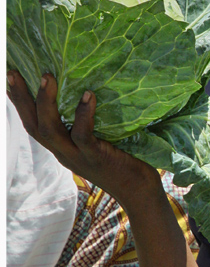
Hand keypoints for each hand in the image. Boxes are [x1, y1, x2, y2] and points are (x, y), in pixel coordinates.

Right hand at [7, 70, 160, 207]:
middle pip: (33, 126)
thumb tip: (87, 93)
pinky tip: (87, 95)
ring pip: (50, 131)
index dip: (20, 104)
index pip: (33, 125)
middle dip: (21, 100)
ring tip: (47, 77)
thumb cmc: (122, 163)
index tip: (10, 80)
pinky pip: (83, 135)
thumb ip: (86, 125)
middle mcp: (64, 153)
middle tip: (13, 73)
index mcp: (61, 148)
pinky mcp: (97, 158)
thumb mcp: (96, 144)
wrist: (138, 192)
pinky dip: (83, 114)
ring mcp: (79, 157)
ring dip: (46, 103)